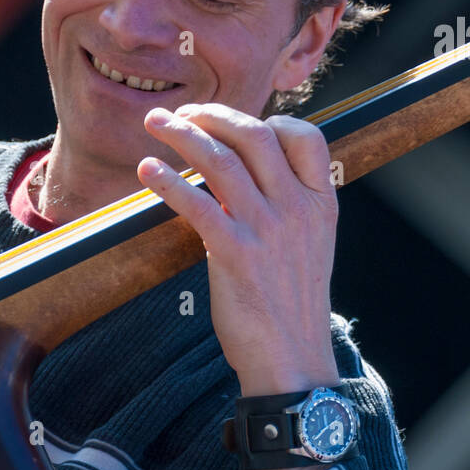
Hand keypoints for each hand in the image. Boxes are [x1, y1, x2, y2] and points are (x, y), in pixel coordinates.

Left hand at [137, 103, 340, 396]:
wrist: (291, 356)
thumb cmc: (293, 302)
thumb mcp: (309, 244)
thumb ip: (287, 204)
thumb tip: (244, 170)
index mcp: (321, 203)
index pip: (307, 136)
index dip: (271, 119)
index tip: (239, 123)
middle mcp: (297, 208)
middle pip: (256, 136)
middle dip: (214, 115)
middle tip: (184, 112)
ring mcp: (267, 229)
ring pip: (221, 160)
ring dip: (182, 134)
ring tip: (156, 124)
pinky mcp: (234, 253)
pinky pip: (196, 203)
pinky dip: (168, 180)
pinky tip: (148, 170)